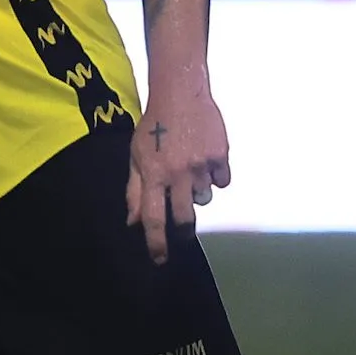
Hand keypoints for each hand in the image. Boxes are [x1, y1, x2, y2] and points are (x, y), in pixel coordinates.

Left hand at [126, 82, 231, 262]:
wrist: (180, 95)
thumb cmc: (153, 126)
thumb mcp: (135, 157)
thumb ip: (134, 191)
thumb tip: (132, 222)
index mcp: (153, 175)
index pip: (153, 218)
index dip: (156, 243)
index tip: (160, 259)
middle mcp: (178, 173)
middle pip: (185, 217)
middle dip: (184, 229)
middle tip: (182, 228)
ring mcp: (202, 165)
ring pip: (205, 198)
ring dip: (197, 193)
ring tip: (190, 172)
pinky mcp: (221, 155)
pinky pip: (223, 181)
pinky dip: (216, 177)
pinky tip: (206, 161)